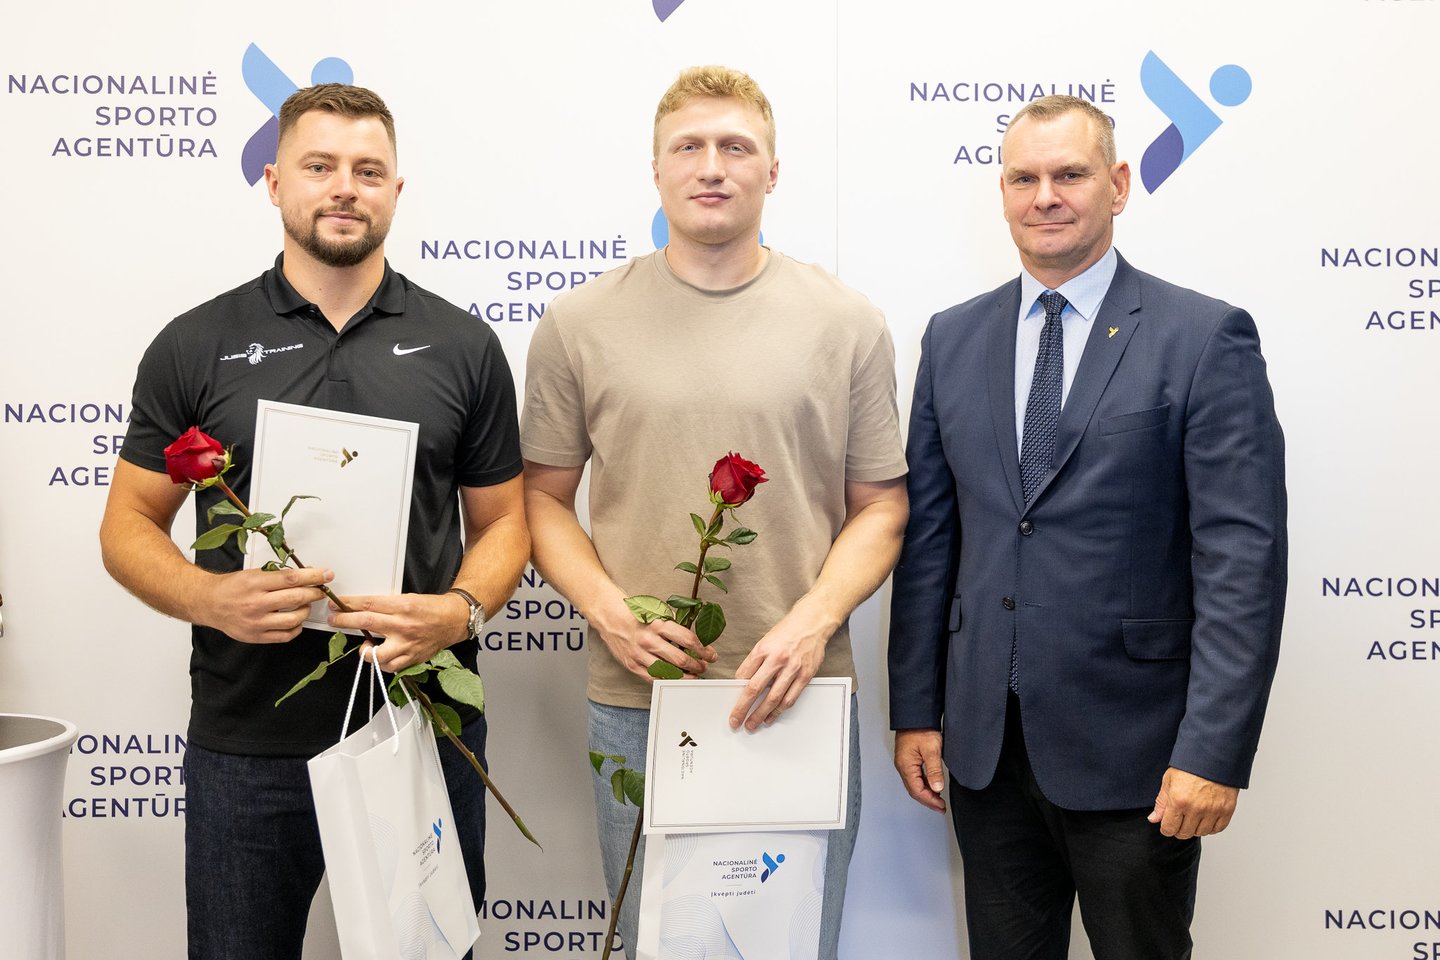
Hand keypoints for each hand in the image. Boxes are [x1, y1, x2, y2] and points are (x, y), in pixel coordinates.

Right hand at [204, 566, 332, 644]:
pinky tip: (296, 621)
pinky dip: (296, 628)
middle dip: (315, 593)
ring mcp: (256, 622)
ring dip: (306, 611)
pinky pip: (285, 636)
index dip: (313, 577)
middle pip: (296, 598)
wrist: (209, 603)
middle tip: (321, 590)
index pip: (291, 579)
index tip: (326, 575)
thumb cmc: (232, 587)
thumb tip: (306, 575)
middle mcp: (256, 603)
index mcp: (255, 583)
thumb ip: (278, 575)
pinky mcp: (256, 636)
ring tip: (306, 605)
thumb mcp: (253, 573)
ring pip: (294, 619)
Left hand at [329, 591, 469, 672]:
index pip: (368, 604)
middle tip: (335, 620)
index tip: (338, 605)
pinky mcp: (411, 658)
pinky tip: (381, 656)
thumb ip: (387, 606)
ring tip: (365, 646)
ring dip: (364, 650)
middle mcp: (403, 625)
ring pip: (376, 653)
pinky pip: (389, 666)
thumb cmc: (432, 609)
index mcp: (403, 606)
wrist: (454, 620)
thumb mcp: (408, 599)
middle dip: (344, 620)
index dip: (348, 604)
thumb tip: (363, 609)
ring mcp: (407, 644)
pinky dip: (381, 663)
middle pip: (366, 622)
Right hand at [597, 611, 715, 680]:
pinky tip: (677, 680)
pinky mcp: (632, 665)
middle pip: (681, 660)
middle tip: (704, 666)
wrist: (610, 617)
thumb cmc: (636, 614)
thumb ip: (675, 625)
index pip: (688, 640)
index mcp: (658, 624)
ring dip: (686, 676)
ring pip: (669, 673)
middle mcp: (649, 640)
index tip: (711, 654)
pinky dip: (669, 681)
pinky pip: (654, 679)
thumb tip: (697, 640)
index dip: (704, 650)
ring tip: (694, 675)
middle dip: (698, 666)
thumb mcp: (658, 612)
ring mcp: (639, 655)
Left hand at [728, 616, 827, 730]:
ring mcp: (792, 668)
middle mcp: (777, 659)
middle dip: (743, 709)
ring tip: (752, 724)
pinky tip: (771, 716)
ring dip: (761, 715)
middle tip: (735, 721)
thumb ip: (755, 661)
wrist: (812, 622)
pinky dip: (779, 711)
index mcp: (763, 649)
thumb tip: (744, 681)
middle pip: (755, 689)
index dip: (735, 692)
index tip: (731, 702)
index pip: (743, 675)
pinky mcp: (805, 675)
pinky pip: (790, 698)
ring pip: (773, 698)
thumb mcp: (765, 641)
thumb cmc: (788, 631)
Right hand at [894, 729, 946, 812]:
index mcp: (906, 766)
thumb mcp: (932, 750)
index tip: (940, 806)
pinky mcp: (908, 759)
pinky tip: (932, 785)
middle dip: (928, 800)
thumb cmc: (921, 729)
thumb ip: (934, 770)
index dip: (930, 801)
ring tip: (938, 799)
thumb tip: (937, 788)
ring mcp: (904, 763)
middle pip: (914, 790)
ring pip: (914, 784)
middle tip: (940, 807)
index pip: (917, 791)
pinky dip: (924, 784)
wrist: (915, 715)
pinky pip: (915, 777)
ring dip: (926, 793)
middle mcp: (902, 766)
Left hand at [1148, 767, 1238, 838]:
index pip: (1169, 828)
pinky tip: (1206, 818)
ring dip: (1195, 828)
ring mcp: (1213, 810)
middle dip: (1179, 829)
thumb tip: (1154, 819)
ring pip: (1201, 833)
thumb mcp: (1169, 780)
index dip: (1166, 829)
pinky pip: (1217, 829)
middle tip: (1180, 820)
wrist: (1214, 756)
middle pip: (1184, 833)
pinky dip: (1211, 827)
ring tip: (1193, 816)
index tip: (1167, 826)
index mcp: (1178, 800)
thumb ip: (1161, 802)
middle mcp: (1196, 808)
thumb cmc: (1191, 766)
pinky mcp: (1227, 810)